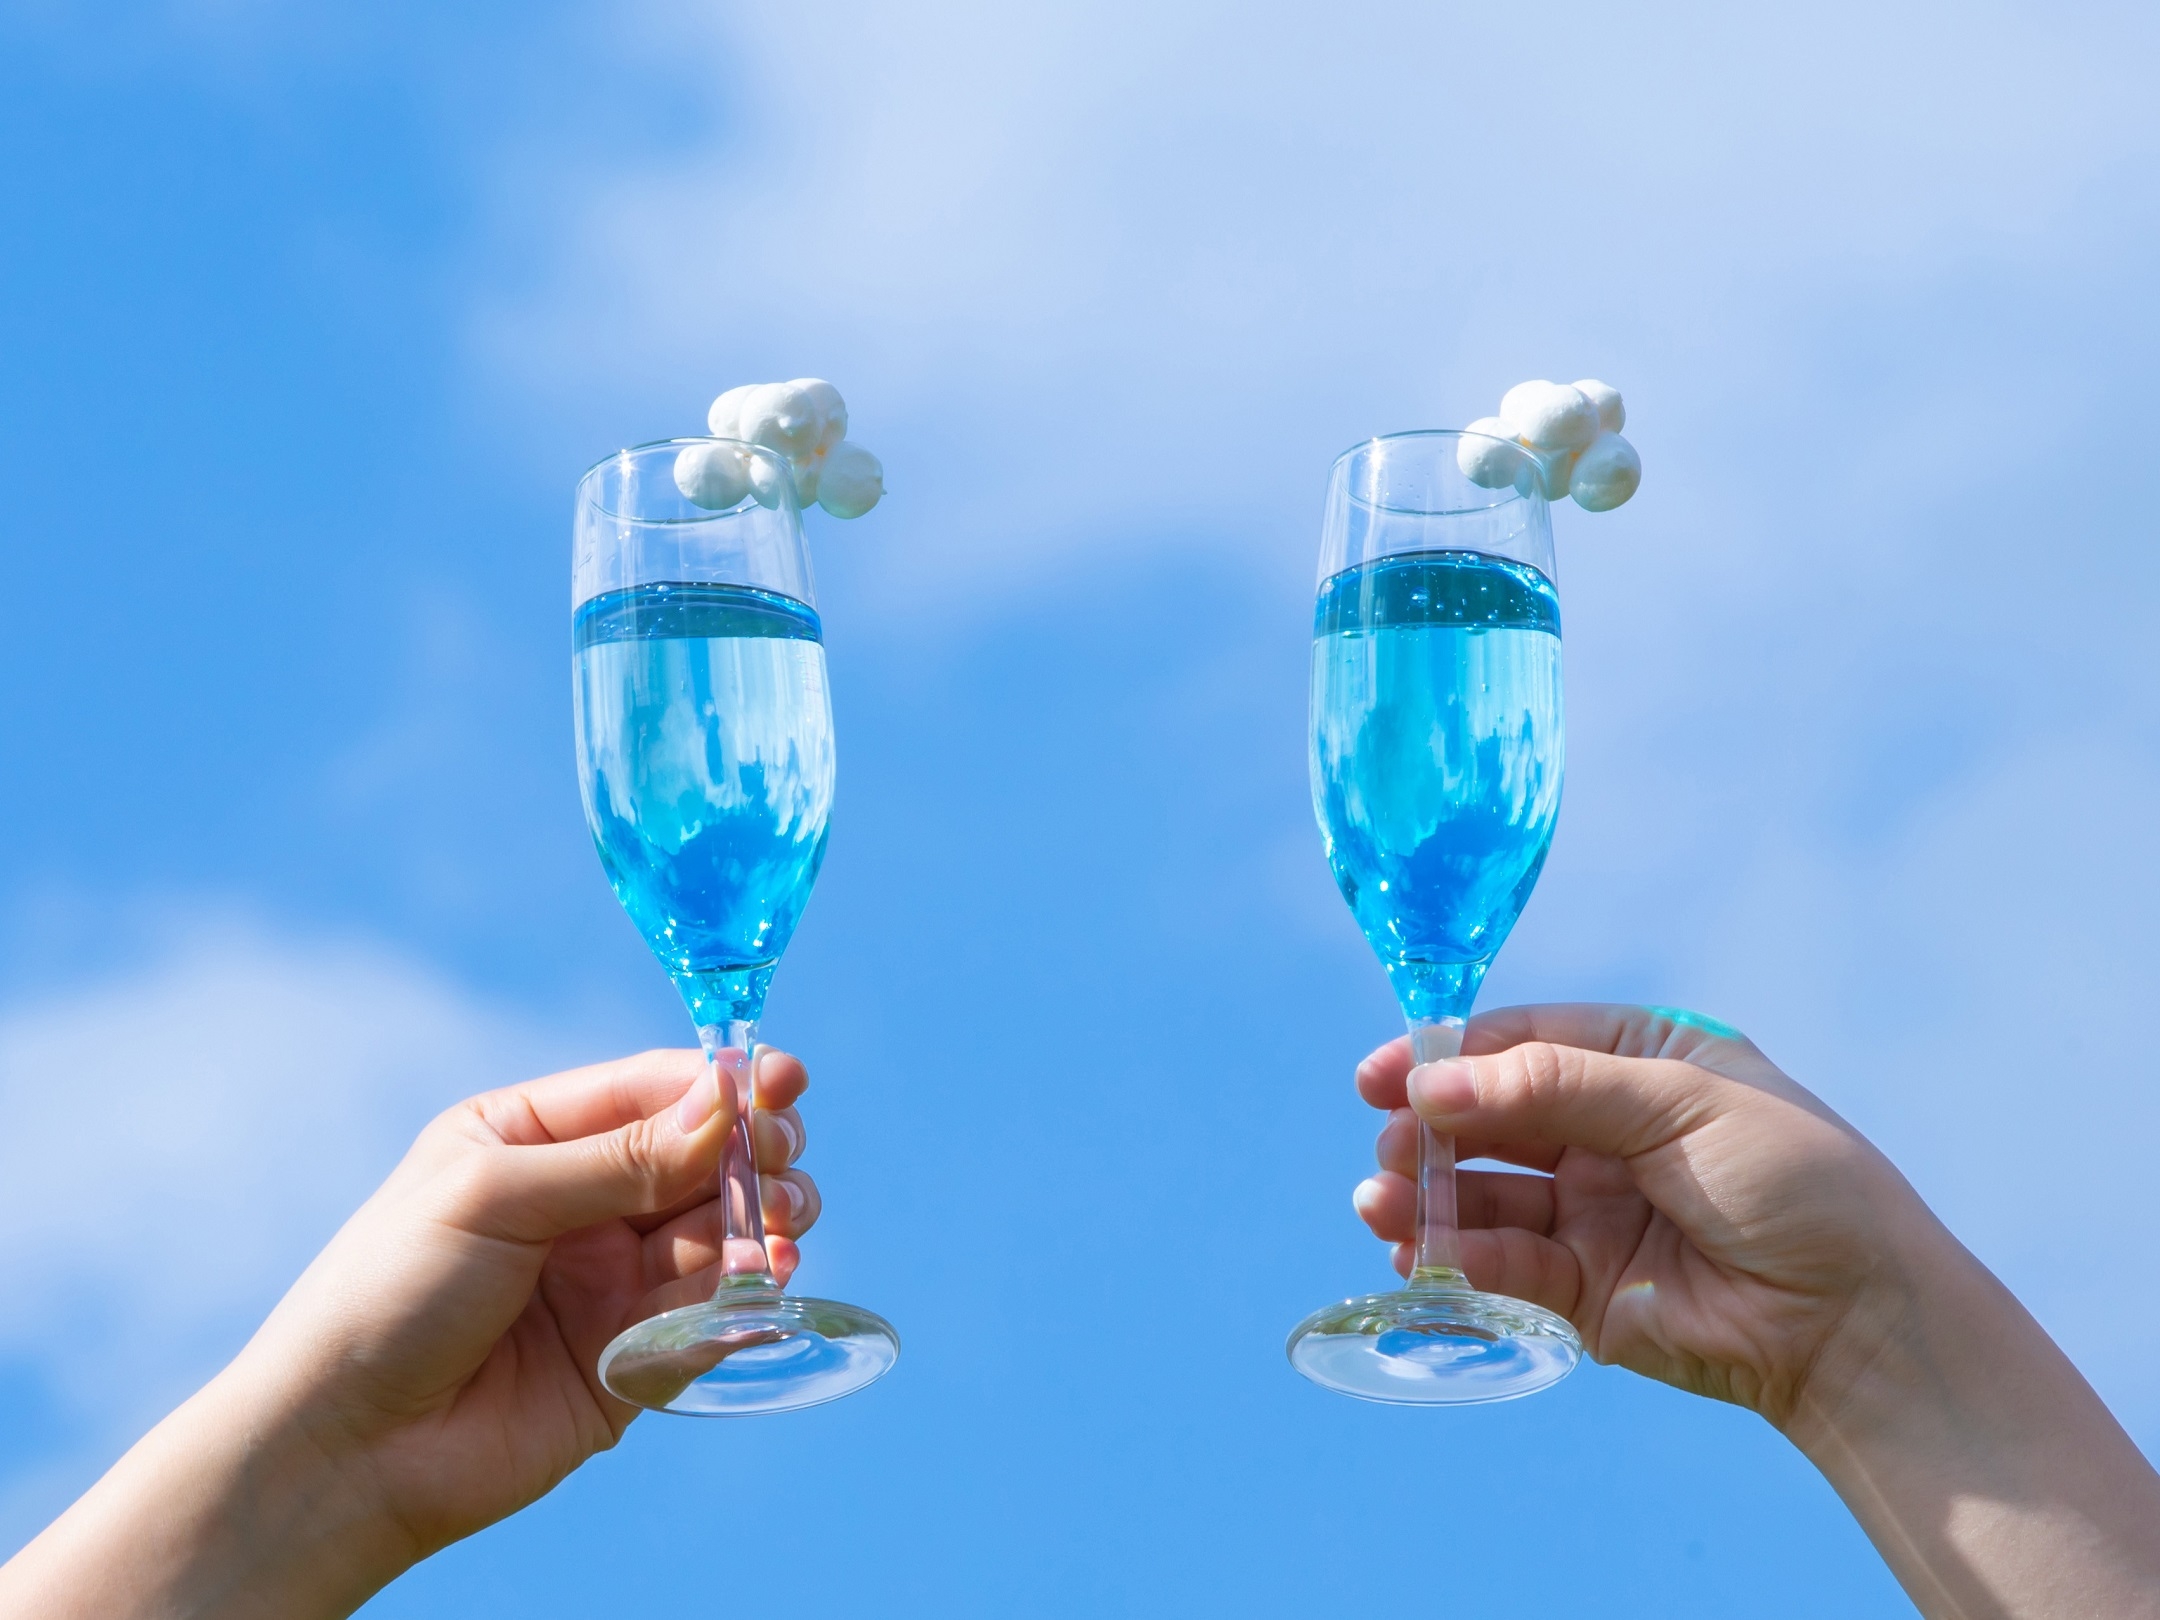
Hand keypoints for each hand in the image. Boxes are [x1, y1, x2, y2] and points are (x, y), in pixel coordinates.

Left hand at [0, 1045, 820, 1619]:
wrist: (345, 1452)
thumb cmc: (387, 1298)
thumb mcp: (495, 1197)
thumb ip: (618, 1159)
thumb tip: (725, 1107)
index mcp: (530, 1138)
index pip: (645, 1091)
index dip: (718, 1084)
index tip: (784, 1082)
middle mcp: (578, 1202)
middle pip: (697, 1157)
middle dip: (750, 1151)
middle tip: (780, 1161)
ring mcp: (607, 1279)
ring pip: (717, 1231)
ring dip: (762, 1218)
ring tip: (779, 1224)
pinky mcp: (631, 1356)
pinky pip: (710, 1314)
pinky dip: (750, 1293)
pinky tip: (768, 1278)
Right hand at [1351, 1004, 2159, 1616]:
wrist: (1860, 1321)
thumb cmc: (1798, 1184)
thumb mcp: (1681, 1103)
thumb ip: (1555, 1088)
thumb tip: (1435, 1083)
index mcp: (1640, 1060)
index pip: (1522, 1042)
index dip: (1448, 1056)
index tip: (1383, 1076)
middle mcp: (1607, 1130)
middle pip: (1487, 1118)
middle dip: (1428, 1131)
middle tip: (1391, 1151)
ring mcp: (1592, 1211)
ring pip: (1482, 1193)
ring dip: (1426, 1198)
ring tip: (1384, 1207)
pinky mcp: (1583, 1289)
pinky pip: (1502, 1264)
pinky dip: (1458, 1259)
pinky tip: (1426, 1259)